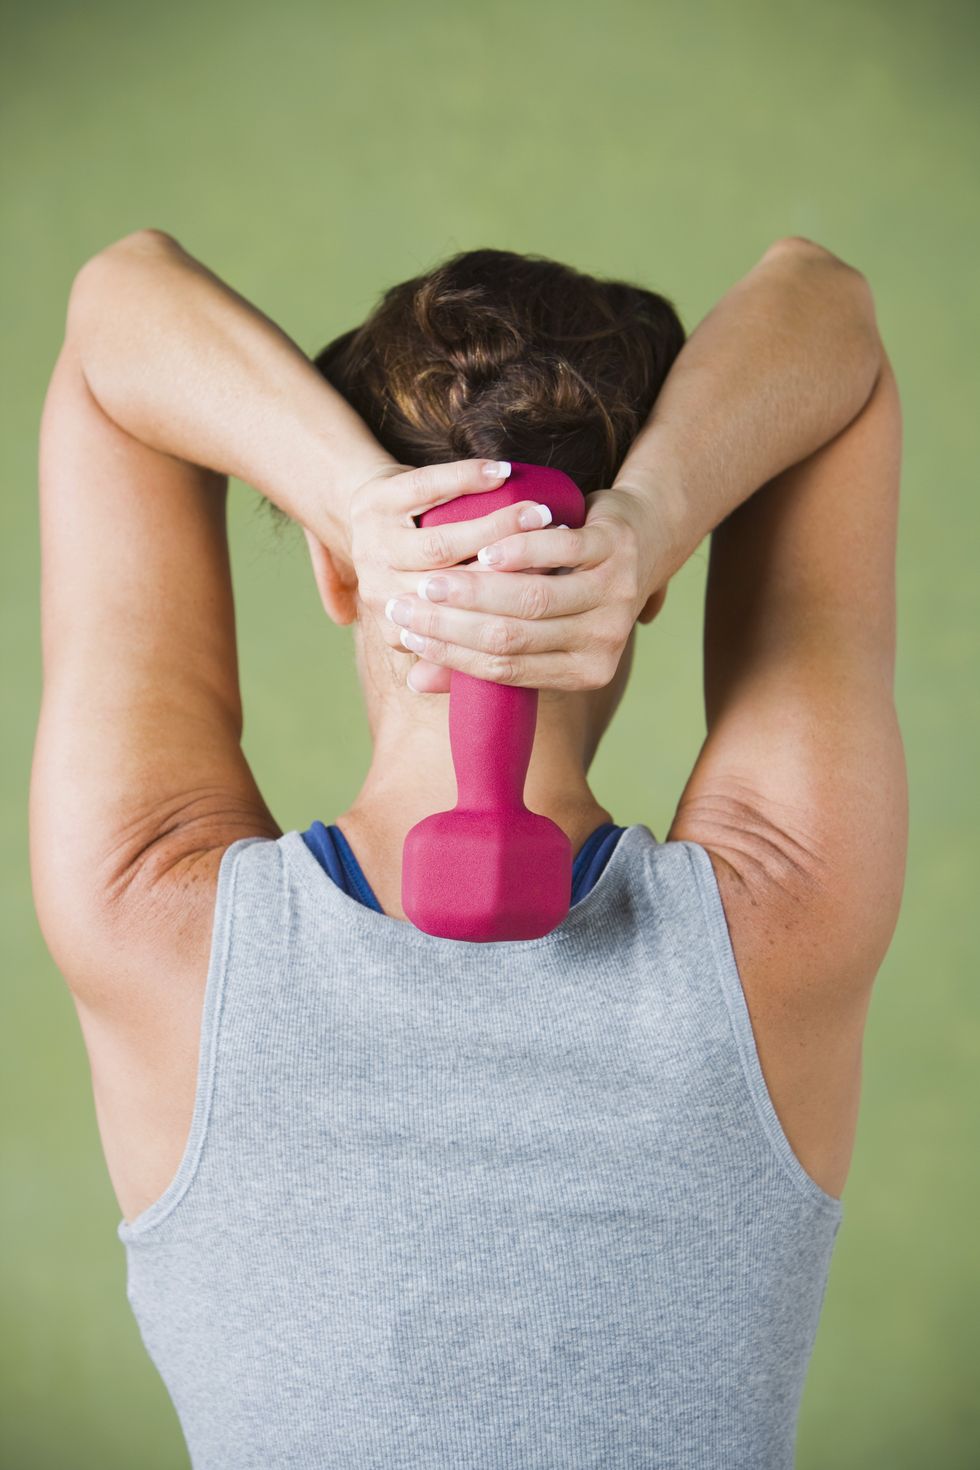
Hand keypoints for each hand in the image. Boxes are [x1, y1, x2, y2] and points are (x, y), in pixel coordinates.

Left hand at [346, 458, 568, 692]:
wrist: (374, 518)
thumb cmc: (429, 577)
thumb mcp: (447, 619)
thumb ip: (474, 651)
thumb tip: (517, 680)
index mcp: (397, 633)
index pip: (464, 639)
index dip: (514, 617)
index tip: (561, 593)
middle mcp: (378, 595)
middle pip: (453, 594)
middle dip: (513, 570)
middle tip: (560, 554)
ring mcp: (370, 549)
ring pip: (442, 544)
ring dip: (497, 526)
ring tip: (540, 514)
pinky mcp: (371, 503)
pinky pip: (426, 487)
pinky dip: (466, 478)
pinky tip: (501, 475)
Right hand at [378, 481, 663, 693]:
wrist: (639, 538)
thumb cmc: (572, 589)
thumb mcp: (536, 629)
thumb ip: (482, 655)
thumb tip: (416, 682)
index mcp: (585, 673)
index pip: (505, 670)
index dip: (452, 655)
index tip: (407, 634)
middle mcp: (605, 642)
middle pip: (513, 638)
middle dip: (450, 625)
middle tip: (404, 606)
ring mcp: (615, 595)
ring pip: (532, 598)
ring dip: (475, 591)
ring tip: (431, 583)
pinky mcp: (615, 549)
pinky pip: (559, 552)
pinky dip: (519, 553)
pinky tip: (483, 552)